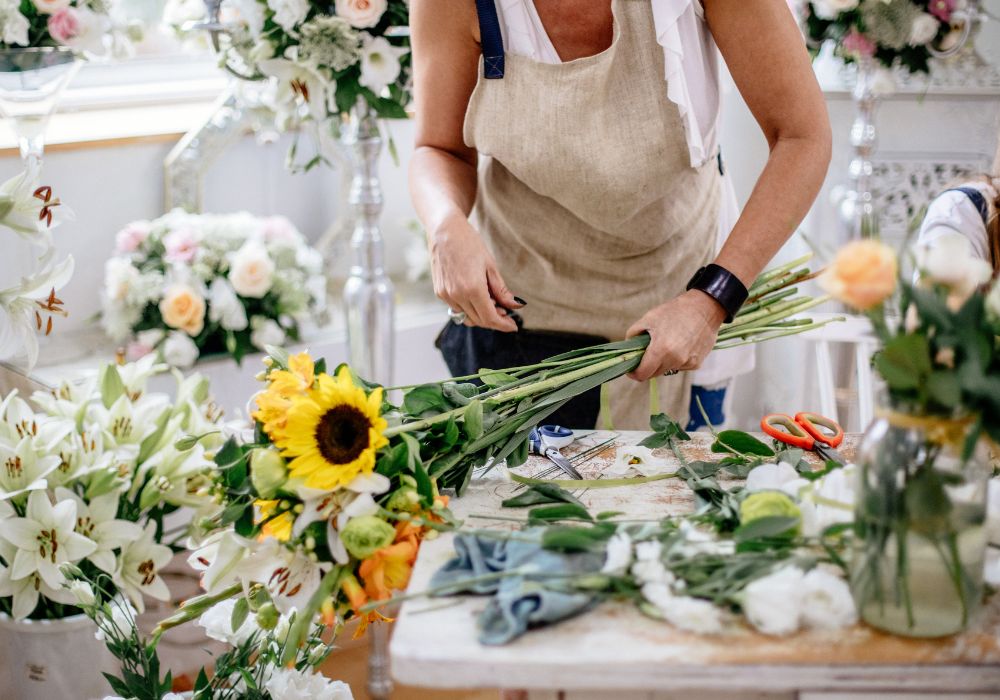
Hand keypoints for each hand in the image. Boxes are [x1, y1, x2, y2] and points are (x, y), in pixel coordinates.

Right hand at [430, 215, 521, 331]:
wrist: (444, 230)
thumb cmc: (469, 243)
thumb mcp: (490, 266)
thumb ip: (501, 290)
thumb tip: (515, 306)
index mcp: (472, 289)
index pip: (490, 318)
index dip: (503, 325)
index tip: (513, 326)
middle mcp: (456, 295)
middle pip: (479, 320)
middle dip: (494, 321)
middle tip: (506, 313)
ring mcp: (446, 295)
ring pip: (467, 317)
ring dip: (481, 315)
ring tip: (492, 302)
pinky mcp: (439, 292)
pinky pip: (457, 309)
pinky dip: (469, 308)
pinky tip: (477, 296)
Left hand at [626, 290, 727, 380]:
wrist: (705, 308)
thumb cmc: (675, 311)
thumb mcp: (648, 318)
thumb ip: (633, 334)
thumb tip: (628, 349)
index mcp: (661, 350)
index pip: (643, 374)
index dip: (634, 373)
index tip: (631, 368)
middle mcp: (675, 360)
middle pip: (654, 374)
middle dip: (647, 366)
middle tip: (647, 352)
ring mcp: (687, 363)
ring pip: (667, 370)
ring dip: (662, 362)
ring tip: (667, 344)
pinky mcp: (696, 364)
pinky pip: (679, 367)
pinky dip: (675, 360)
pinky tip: (680, 345)